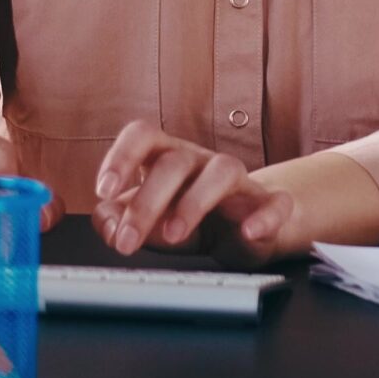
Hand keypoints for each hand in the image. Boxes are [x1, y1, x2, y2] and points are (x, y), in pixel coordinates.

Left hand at [91, 121, 297, 266]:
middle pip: (174, 162)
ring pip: (222, 172)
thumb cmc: (186, 217)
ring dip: (195, 203)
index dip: (121, 157)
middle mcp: (200, 161)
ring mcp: (236, 180)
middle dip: (146, 202)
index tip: (104, 190)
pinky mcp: (266, 204)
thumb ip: (116, 220)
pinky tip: (249, 232)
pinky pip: (274, 202)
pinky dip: (265, 216)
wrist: (240, 231)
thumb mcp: (145, 220)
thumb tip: (107, 224)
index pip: (143, 136)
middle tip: (127, 241)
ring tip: (174, 235)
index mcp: (166, 157)